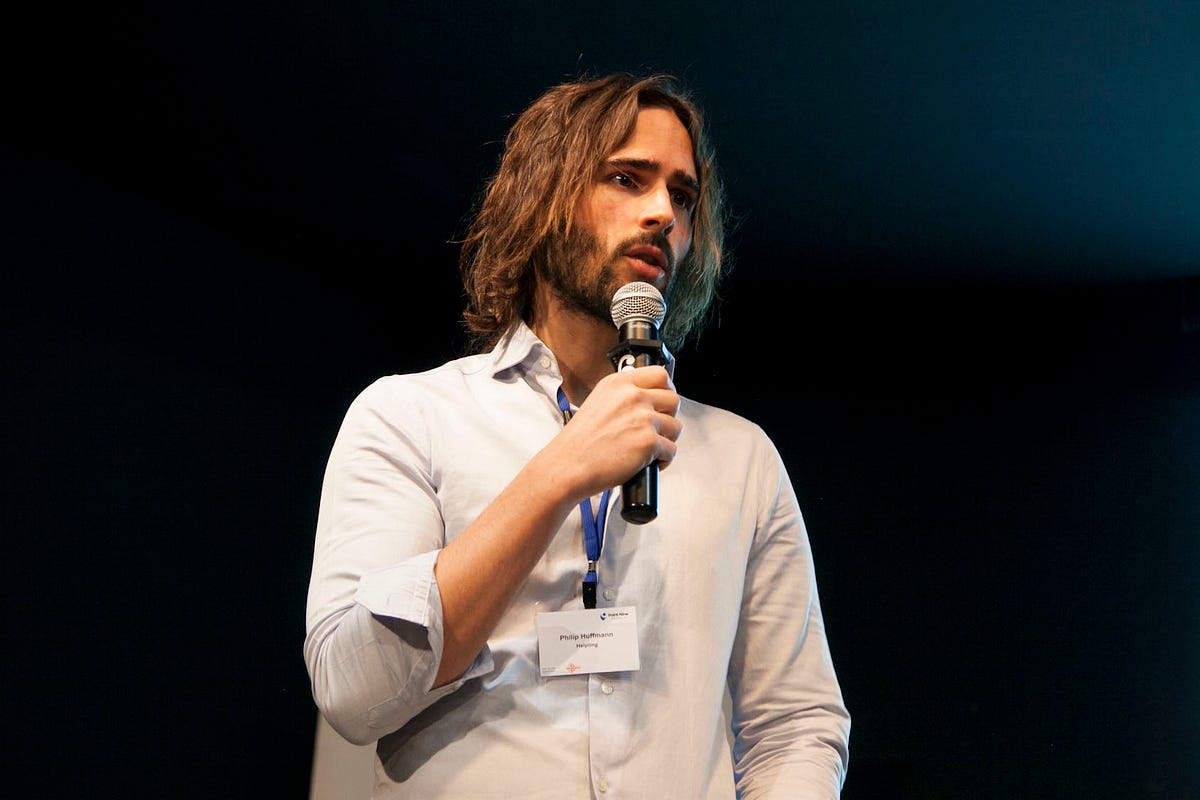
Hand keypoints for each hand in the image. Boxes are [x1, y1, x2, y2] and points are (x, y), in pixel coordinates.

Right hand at [551, 365, 681, 499]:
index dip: (667, 389)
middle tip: (658, 428)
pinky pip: (671, 450)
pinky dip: (663, 460)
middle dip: (669, 416)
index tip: (665, 401)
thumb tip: (649, 401)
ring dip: (667, 440)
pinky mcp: (648, 442)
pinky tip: (648, 463)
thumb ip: (624, 396)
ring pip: (676, 427)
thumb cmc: (579, 442)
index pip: (660, 374)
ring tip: (650, 449)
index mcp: (619, 383)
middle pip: (673, 399)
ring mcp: (643, 418)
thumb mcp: (598, 402)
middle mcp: (632, 396)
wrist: (568, 465)